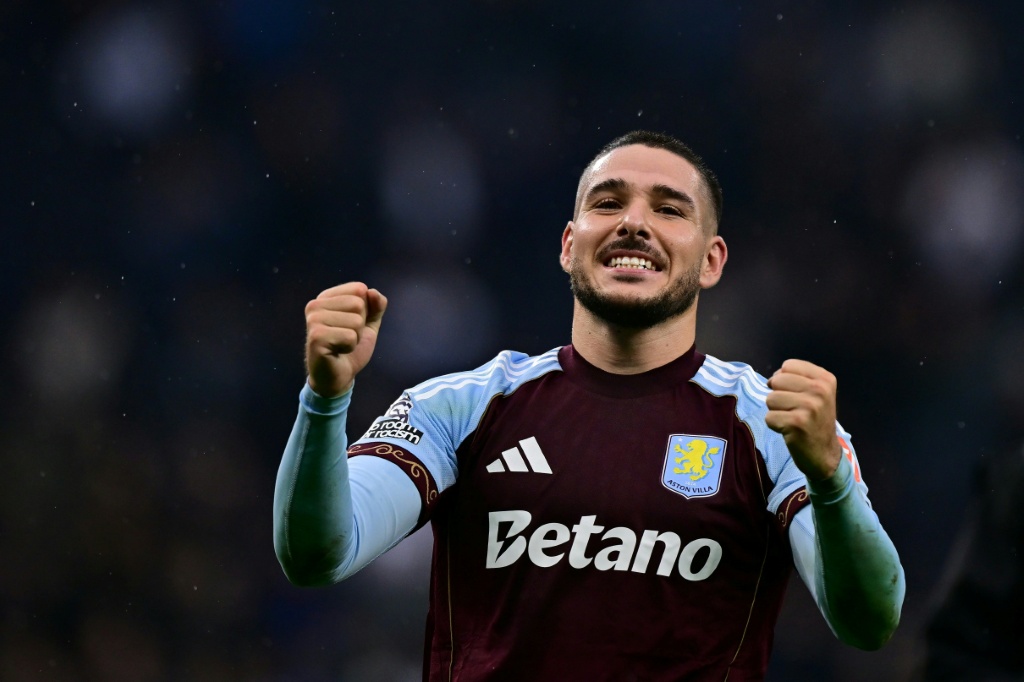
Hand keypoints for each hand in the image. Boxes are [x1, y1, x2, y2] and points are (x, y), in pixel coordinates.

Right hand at [304, 282, 386, 397]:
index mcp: (326, 297)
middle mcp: (315, 305)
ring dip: (355, 337)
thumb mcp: (368, 323)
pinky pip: (350, 336)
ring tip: (341, 345)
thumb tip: (373, 292)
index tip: (350, 325)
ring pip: (356, 320)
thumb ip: (376, 306)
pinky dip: (350, 347)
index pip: (359, 289)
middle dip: (360, 325)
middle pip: (358, 304)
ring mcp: (313, 320)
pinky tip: (337, 352)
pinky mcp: (316, 337)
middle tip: (345, 337)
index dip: (365, 311)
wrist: (339, 376)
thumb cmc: (350, 348)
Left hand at [765, 359, 841, 481]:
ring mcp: (809, 407)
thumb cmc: (815, 420)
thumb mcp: (816, 394)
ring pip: (770, 399)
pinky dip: (775, 425)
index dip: (783, 380)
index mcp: (825, 379)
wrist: (825, 454)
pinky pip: (769, 417)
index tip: (795, 394)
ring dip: (776, 411)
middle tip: (793, 410)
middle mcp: (820, 390)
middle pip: (776, 380)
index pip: (788, 365)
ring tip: (792, 419)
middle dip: (778, 396)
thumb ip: (796, 379)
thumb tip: (771, 379)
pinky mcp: (797, 423)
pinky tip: (790, 430)